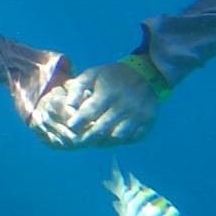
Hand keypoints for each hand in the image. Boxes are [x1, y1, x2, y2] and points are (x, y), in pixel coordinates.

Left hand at [28, 62, 158, 147]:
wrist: (145, 74)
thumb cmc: (111, 76)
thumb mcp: (92, 74)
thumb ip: (77, 88)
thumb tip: (68, 106)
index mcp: (109, 91)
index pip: (89, 112)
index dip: (77, 122)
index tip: (70, 126)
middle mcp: (125, 104)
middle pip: (102, 128)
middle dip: (87, 137)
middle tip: (78, 140)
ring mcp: (139, 114)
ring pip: (116, 137)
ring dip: (103, 141)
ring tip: (93, 140)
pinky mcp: (148, 122)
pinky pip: (131, 138)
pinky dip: (118, 141)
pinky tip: (109, 139)